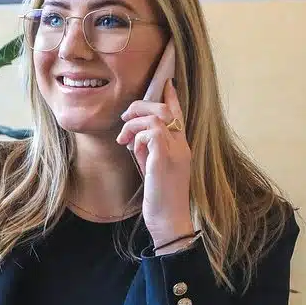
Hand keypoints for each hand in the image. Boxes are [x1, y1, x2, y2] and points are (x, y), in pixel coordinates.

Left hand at [117, 78, 194, 247]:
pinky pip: (152, 133)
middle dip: (141, 107)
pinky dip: (138, 137)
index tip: (166, 82)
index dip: (171, 97)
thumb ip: (149, 151)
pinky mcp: (165, 160)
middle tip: (124, 118)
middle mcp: (182, 146)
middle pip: (165, 110)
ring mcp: (175, 152)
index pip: (179, 114)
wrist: (169, 221)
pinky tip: (132, 149)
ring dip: (134, 123)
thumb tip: (135, 138)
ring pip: (156, 117)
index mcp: (181, 147)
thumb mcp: (153, 169)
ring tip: (123, 138)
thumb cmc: (160, 198)